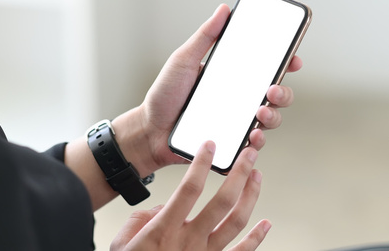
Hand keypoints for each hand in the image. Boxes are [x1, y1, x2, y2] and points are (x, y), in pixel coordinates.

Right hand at [110, 142, 270, 250]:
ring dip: (250, 197)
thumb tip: (164, 206)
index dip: (202, 163)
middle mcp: (188, 243)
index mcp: (164, 231)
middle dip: (239, 173)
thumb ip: (143, 217)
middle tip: (248, 154)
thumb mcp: (122, 241)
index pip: (189, 188)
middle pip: (222, 202)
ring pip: (236, 222)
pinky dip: (257, 239)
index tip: (210, 146)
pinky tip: (266, 224)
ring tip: (256, 176)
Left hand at [127, 4, 302, 173]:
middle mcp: (241, 100)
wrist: (149, 130)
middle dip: (284, 92)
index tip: (293, 59)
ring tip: (260, 113)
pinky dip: (257, 142)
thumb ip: (205, 37)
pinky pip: (253, 146)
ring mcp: (238, 123)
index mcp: (234, 78)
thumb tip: (224, 9)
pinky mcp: (232, 145)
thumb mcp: (183, 60)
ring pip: (271, 121)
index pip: (268, 68)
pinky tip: (252, 136)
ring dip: (273, 117)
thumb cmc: (165, 94)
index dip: (286, 63)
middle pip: (278, 95)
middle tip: (272, 90)